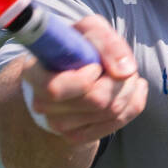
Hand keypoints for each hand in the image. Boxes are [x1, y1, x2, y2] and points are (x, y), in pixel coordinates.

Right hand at [22, 14, 147, 141]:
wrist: (71, 72)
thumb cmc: (77, 48)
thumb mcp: (89, 31)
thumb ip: (106, 42)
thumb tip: (125, 71)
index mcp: (34, 75)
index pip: (57, 89)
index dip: (86, 77)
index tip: (95, 65)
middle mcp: (41, 104)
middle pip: (96, 101)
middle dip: (120, 80)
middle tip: (122, 68)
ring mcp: (57, 125)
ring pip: (112, 111)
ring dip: (129, 90)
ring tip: (125, 76)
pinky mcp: (77, 137)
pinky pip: (118, 122)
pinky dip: (133, 103)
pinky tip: (132, 90)